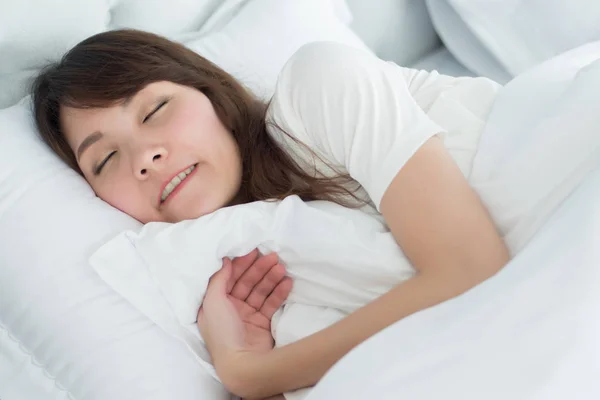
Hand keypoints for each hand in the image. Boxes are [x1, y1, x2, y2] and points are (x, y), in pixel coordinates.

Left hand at [197, 250, 292, 386]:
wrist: (241, 364)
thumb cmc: (222, 332)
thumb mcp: (212, 301)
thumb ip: (218, 278)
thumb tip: (225, 259)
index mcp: (215, 303)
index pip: (229, 277)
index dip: (240, 263)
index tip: (253, 250)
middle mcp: (230, 308)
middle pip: (246, 282)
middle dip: (259, 268)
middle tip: (273, 256)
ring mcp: (247, 316)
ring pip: (260, 291)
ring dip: (271, 278)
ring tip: (282, 267)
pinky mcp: (263, 323)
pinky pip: (272, 303)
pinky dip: (279, 292)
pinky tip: (287, 282)